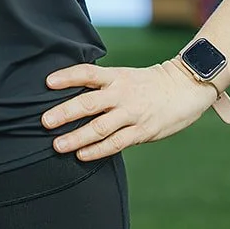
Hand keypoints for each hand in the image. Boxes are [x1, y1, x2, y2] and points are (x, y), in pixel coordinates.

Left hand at [41, 60, 219, 160]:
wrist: (185, 88)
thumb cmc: (149, 84)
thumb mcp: (125, 76)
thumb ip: (103, 85)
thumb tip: (73, 95)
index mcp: (116, 76)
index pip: (87, 73)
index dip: (67, 77)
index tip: (47, 82)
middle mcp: (122, 94)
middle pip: (88, 102)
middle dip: (64, 113)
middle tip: (44, 121)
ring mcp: (132, 113)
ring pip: (99, 127)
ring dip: (76, 137)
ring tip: (57, 145)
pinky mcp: (142, 131)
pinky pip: (116, 143)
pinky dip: (97, 150)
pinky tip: (82, 155)